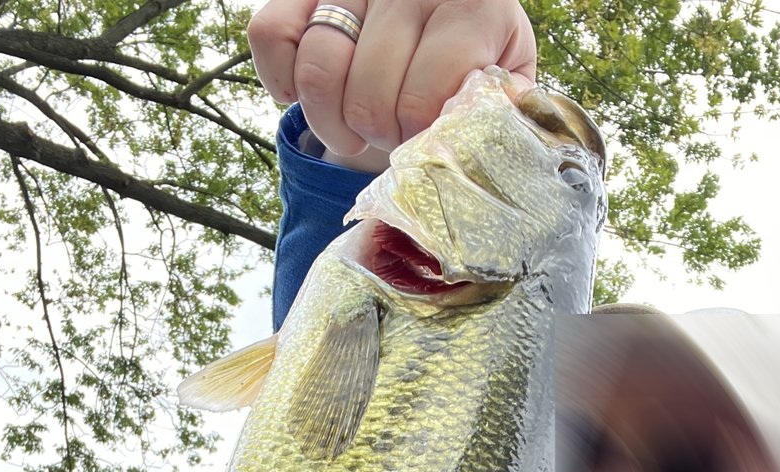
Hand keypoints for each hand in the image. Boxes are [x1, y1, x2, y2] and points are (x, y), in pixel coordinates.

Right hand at [248, 0, 536, 167]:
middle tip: (393, 139)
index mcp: (471, 6)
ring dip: (330, 124)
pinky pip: (270, 36)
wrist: (449, 7)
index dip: (419, 141)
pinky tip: (307, 96)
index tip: (427, 144)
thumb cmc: (478, 54)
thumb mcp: (509, 77)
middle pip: (368, 99)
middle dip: (378, 139)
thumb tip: (481, 150)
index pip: (424, 101)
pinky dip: (282, 81)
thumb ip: (506, 111)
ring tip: (354, 133)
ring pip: (318, 73)